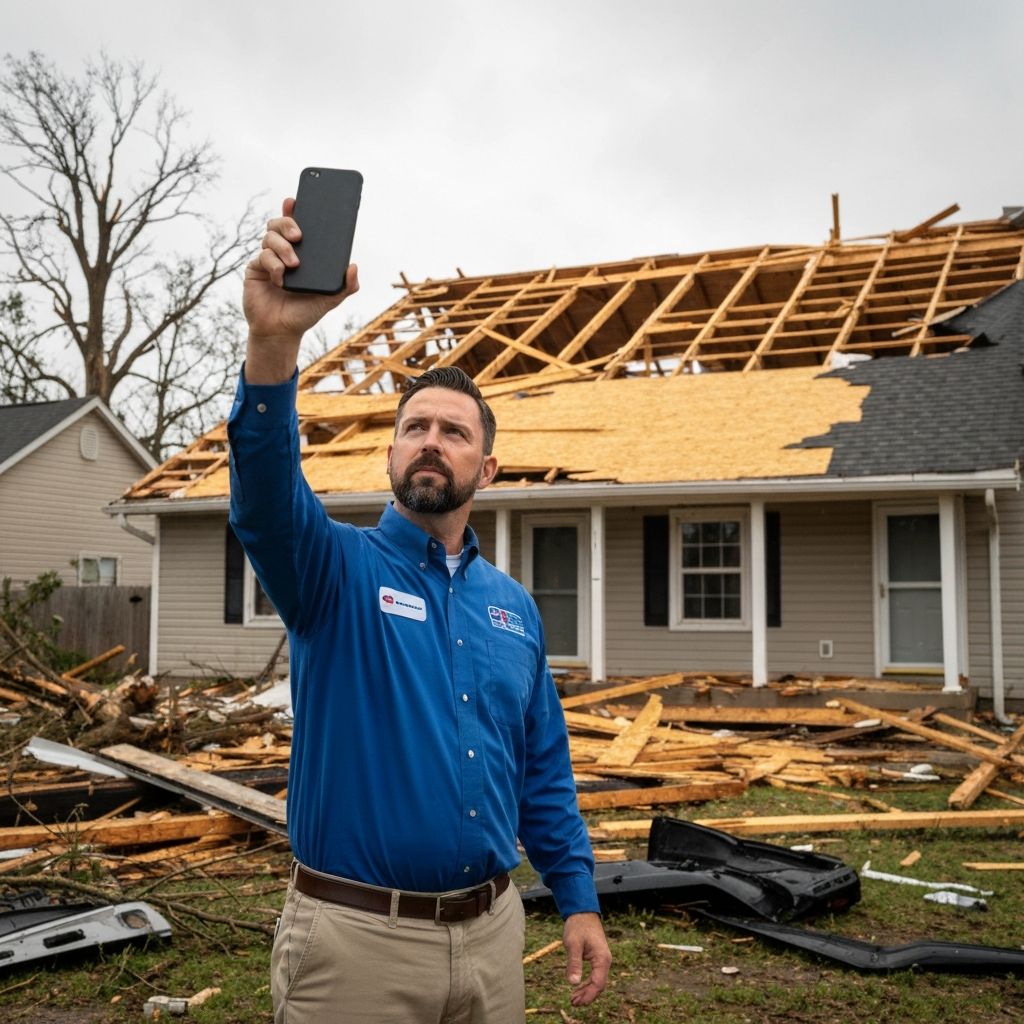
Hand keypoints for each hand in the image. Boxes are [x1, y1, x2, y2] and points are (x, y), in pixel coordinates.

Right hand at [242, 198, 358, 382]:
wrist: (280, 332)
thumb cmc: (304, 314)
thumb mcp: (329, 300)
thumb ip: (345, 286)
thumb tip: (353, 266)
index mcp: (302, 254)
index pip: (298, 225)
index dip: (295, 209)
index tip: (296, 199)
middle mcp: (284, 252)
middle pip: (281, 223)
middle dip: (288, 222)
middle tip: (299, 235)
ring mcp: (268, 259)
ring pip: (270, 237)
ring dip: (283, 247)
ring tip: (294, 264)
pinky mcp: (256, 269)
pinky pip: (262, 256)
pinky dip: (273, 265)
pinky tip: (280, 278)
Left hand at [563, 912, 610, 1006]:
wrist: (583, 912)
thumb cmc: (578, 926)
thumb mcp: (573, 944)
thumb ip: (574, 963)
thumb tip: (573, 983)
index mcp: (602, 958)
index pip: (598, 983)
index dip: (588, 995)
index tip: (576, 1001)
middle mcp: (605, 961)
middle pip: (599, 985)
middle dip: (587, 996)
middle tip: (573, 1003)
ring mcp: (603, 960)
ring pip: (597, 981)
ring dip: (587, 991)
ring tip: (573, 999)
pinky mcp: (598, 958)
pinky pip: (595, 975)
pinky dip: (587, 983)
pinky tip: (578, 987)